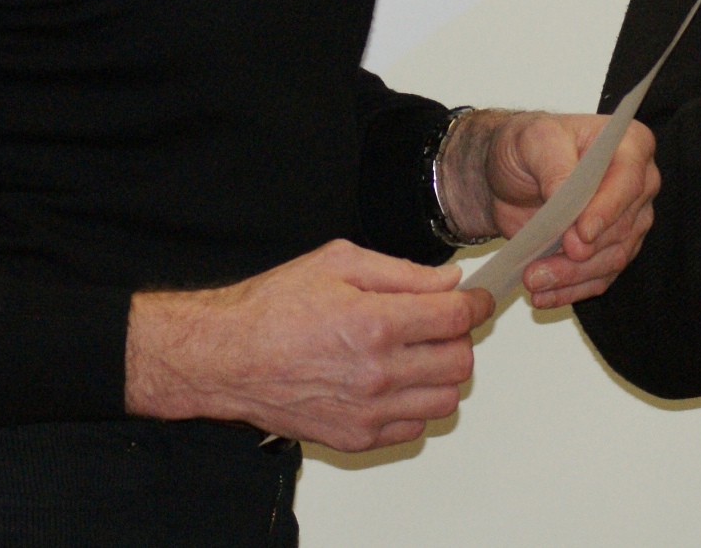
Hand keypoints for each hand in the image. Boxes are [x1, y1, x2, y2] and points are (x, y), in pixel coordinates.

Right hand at [124, 239, 490, 451]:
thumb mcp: (337, 263)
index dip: (475, 304)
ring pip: (445, 400)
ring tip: (416, 354)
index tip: (475, 299)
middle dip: (458, 337)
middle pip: (460, 362)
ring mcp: (368, 411)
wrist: (226, 357)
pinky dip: (414, 406)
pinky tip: (393, 383)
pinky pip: (414, 428)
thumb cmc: (271, 307)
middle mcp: (377, 373)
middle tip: (439, 324)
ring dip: (440, 375)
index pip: (457, 317)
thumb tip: (447, 282)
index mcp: (376, 323)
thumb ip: (401, 272)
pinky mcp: (355, 437)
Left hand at [439, 111, 659, 308]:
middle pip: (623, 228)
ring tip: (534, 280)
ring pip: (612, 258)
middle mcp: (639, 184)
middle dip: (583, 253)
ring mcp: (629, 221)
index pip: (629, 181)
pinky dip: (570, 289)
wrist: (513, 174)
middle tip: (543, 266)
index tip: (582, 233)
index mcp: (631, 145)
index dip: (607, 210)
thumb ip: (553, 164)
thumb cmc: (530, 145)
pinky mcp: (610, 250)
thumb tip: (564, 194)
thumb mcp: (534, 139)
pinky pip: (600, 277)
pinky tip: (543, 294)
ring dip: (572, 275)